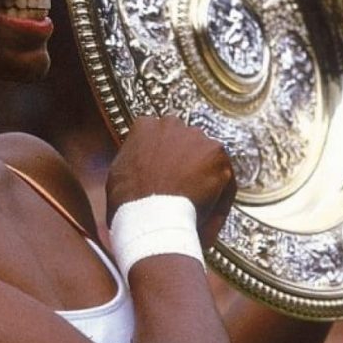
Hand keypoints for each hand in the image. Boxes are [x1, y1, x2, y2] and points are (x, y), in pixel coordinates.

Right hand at [106, 115, 236, 248]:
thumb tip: (142, 167)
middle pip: (184, 142)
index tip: (165, 175)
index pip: (159, 136)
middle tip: (183, 189)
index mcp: (144, 126)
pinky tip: (209, 211)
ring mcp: (196, 137)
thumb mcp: (118, 174)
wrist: (151, 218)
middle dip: (185, 161)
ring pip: (205, 156)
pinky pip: (224, 173)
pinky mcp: (217, 153)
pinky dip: (220, 192)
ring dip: (203, 175)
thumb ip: (133, 160)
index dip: (163, 158)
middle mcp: (172, 124)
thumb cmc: (129, 204)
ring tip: (196, 204)